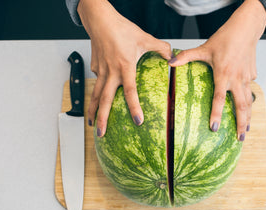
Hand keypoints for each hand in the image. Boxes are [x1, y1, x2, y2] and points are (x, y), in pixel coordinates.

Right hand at [77, 0, 171, 136]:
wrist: (100, 20)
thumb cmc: (122, 29)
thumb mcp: (145, 38)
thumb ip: (161, 48)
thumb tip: (174, 57)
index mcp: (125, 67)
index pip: (130, 91)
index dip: (134, 107)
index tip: (138, 121)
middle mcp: (111, 72)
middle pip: (105, 99)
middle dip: (102, 118)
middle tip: (101, 133)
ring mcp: (100, 70)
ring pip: (95, 94)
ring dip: (93, 110)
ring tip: (91, 124)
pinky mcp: (95, 67)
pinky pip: (97, 82)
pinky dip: (96, 92)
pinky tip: (98, 98)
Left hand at [169, 0, 265, 140]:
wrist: (246, 28)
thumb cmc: (225, 38)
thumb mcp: (204, 48)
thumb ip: (186, 57)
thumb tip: (169, 62)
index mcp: (223, 74)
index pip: (219, 98)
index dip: (216, 114)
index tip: (214, 129)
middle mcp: (237, 79)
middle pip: (241, 106)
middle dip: (241, 124)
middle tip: (239, 139)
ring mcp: (247, 78)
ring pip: (249, 101)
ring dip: (248, 117)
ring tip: (245, 130)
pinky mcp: (252, 74)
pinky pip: (250, 90)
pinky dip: (249, 102)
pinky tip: (247, 109)